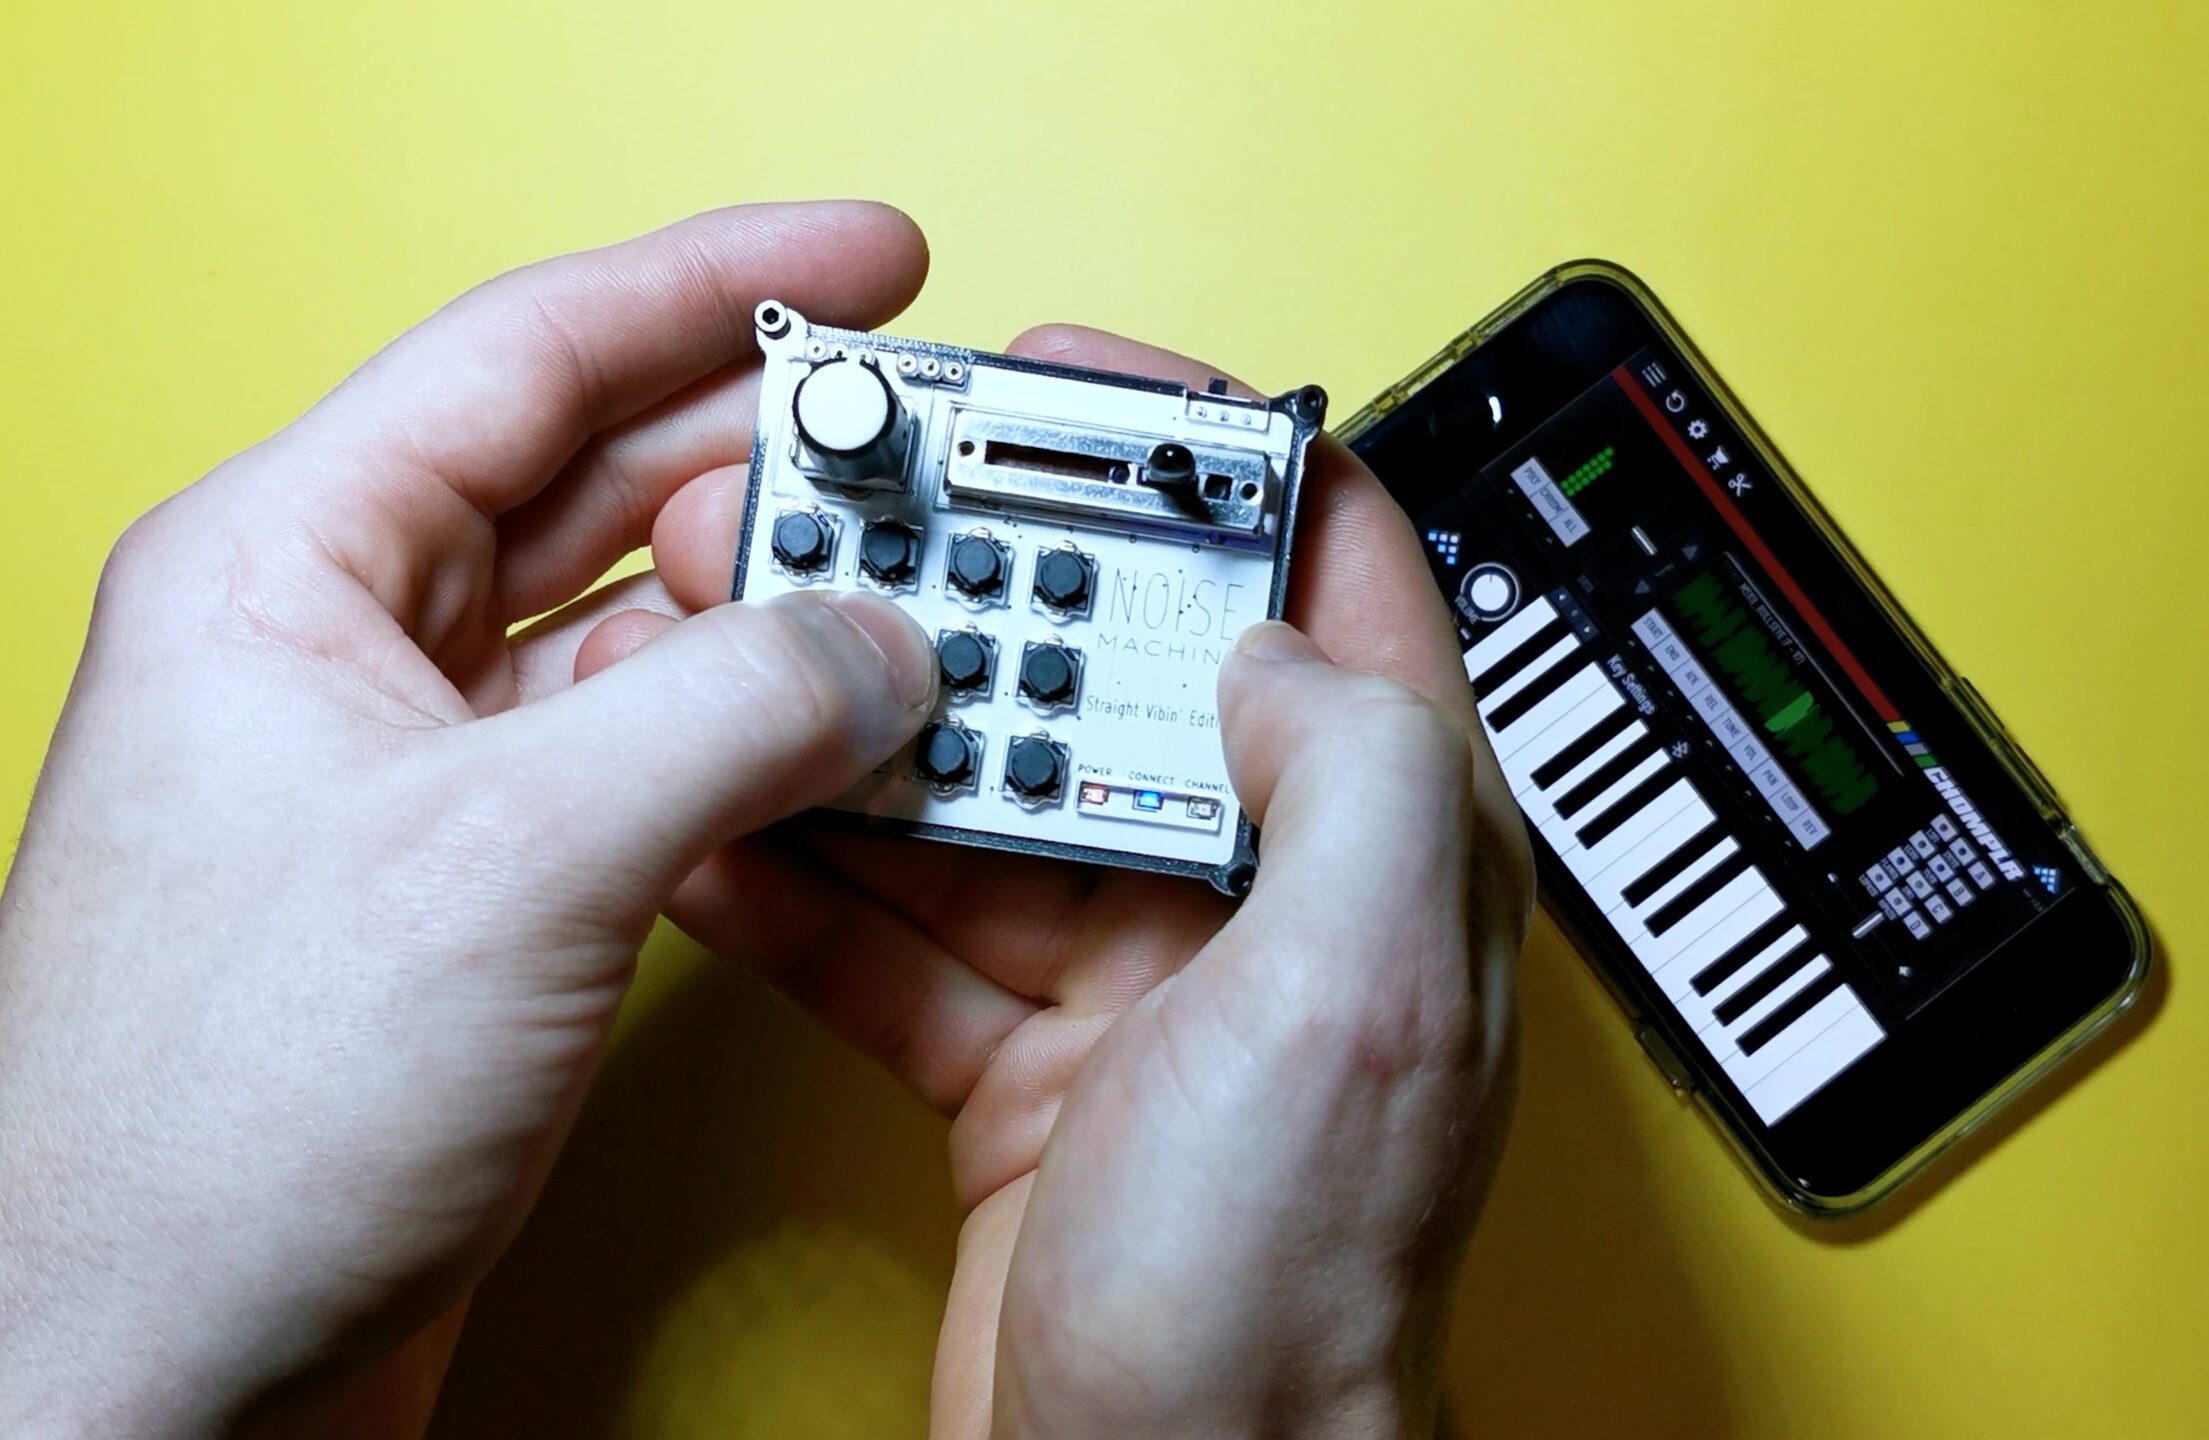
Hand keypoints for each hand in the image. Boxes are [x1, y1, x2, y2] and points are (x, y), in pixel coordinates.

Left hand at [0, 203, 940, 1434]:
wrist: (151, 1384)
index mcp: (284, 570)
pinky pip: (642, 769)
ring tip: (917, 598)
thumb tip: (879, 645)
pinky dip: (752, 752)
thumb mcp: (510, 857)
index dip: (715, 285)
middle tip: (930, 446)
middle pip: (589, 483)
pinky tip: (844, 756)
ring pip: (627, 635)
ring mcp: (401, 786)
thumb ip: (731, 712)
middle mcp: (337, 658)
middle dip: (767, 455)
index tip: (868, 258)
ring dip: (772, 616)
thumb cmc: (218, 1128)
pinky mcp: (467, 906)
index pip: (527, 353)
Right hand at [631, 329, 1533, 1438]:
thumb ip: (1345, 763)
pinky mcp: (1026, 1062)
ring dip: (868, 720)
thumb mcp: (1354, 991)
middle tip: (845, 519)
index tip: (1068, 385)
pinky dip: (811, 880)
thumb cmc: (1287, 1294)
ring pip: (987, 787)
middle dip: (979, 581)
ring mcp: (1137, 977)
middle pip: (1116, 662)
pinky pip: (902, 927)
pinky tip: (727, 828)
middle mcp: (1264, 891)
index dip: (1209, 445)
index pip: (1328, 564)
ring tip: (750, 648)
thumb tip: (1270, 623)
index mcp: (1379, 842)